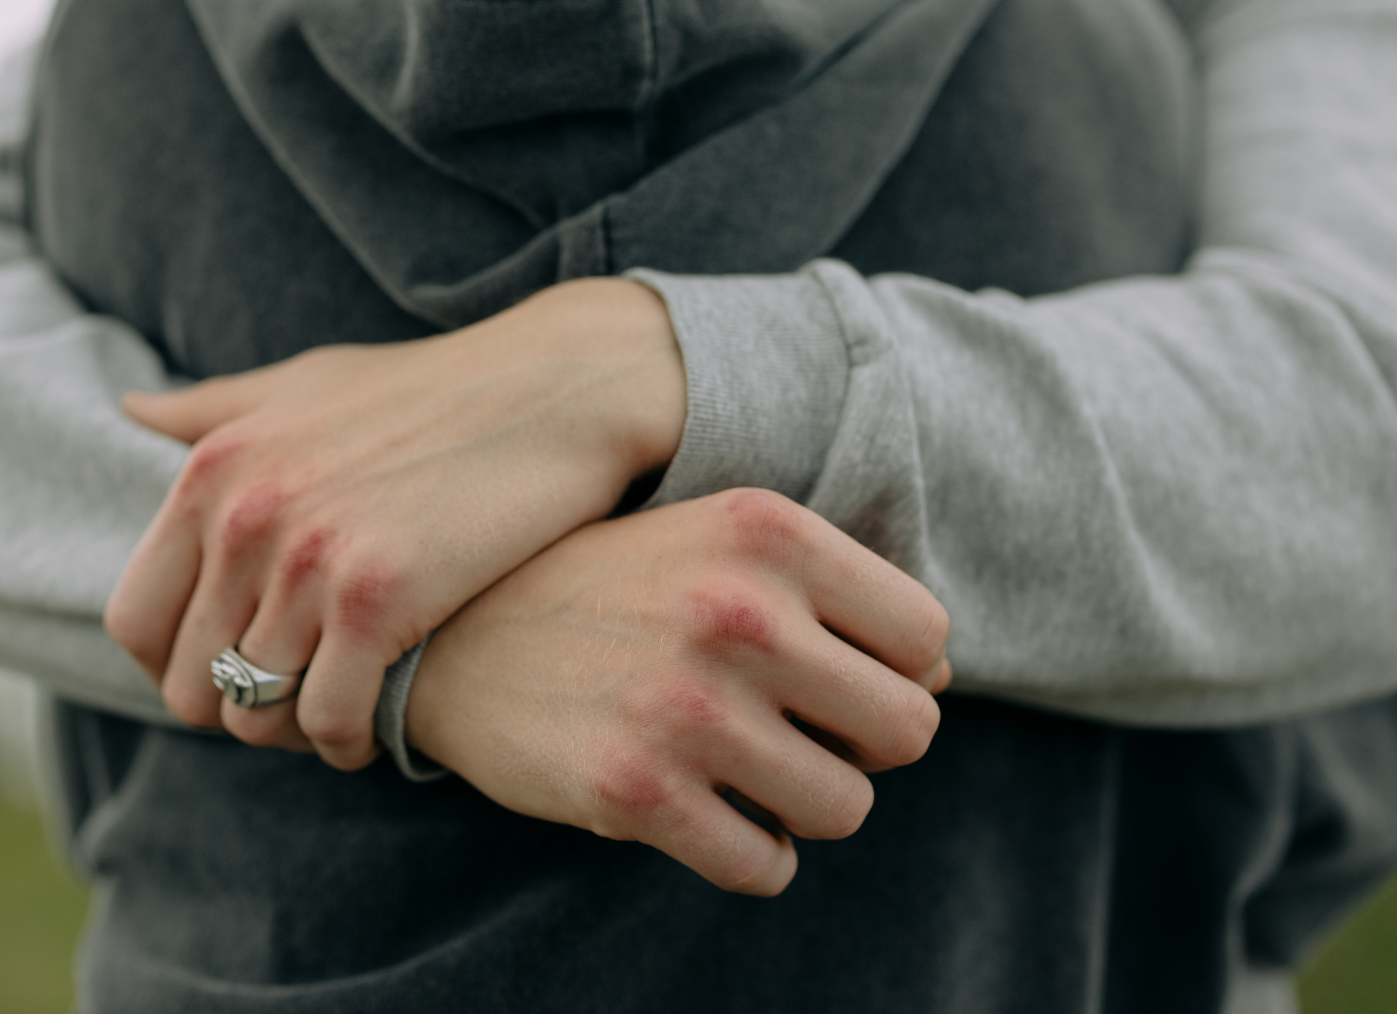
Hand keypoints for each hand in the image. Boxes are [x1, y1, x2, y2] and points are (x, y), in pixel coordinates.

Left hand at [104, 278, 687, 767]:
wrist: (555, 387)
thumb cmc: (430, 389)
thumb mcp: (305, 384)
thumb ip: (214, 409)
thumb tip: (129, 410)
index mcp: (212, 469)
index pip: (135, 620)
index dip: (174, 667)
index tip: (230, 671)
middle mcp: (244, 515)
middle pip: (190, 684)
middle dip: (241, 709)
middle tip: (298, 699)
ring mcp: (308, 558)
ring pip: (256, 714)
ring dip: (297, 729)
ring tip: (341, 710)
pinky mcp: (379, 598)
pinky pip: (329, 721)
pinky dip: (349, 741)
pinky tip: (379, 722)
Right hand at [405, 489, 951, 896]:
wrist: (453, 634)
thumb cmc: (612, 587)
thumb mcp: (714, 546)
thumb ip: (830, 592)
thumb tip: (943, 674)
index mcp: (766, 529)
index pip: (927, 635)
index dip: (888, 668)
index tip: (826, 673)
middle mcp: (737, 609)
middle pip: (908, 729)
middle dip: (858, 744)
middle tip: (789, 730)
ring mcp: (686, 704)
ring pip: (845, 808)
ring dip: (802, 804)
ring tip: (740, 769)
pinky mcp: (636, 792)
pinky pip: (765, 866)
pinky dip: (748, 854)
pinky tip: (702, 812)